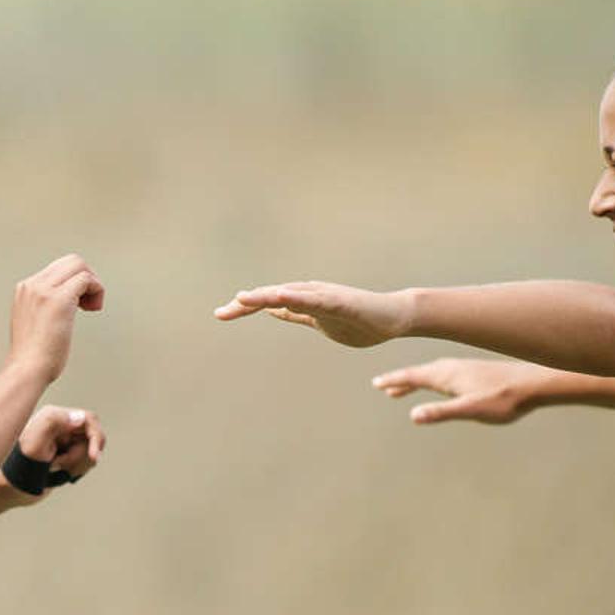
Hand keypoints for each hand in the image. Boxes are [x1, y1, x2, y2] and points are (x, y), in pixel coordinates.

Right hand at [8, 254, 105, 383]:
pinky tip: (93, 309)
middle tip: (88, 303)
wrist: (26, 370)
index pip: (58, 268)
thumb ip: (43, 308)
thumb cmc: (33, 357)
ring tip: (91, 307)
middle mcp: (33, 285)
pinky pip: (86, 279)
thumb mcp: (33, 323)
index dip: (74, 282)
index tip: (78, 304)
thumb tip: (66, 305)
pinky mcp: (59, 299)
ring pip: (79, 265)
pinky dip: (97, 290)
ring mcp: (44, 290)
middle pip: (71, 261)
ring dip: (93, 284)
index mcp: (25, 289)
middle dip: (87, 278)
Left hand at [18, 405, 106, 484]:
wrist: (13, 486)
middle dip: (82, 455)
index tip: (94, 457)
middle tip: (61, 465)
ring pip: (89, 451)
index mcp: (54, 417)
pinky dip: (75, 469)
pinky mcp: (66, 455)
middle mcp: (61, 426)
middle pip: (91, 437)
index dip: (96, 437)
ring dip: (76, 464)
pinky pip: (84, 461)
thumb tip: (80, 416)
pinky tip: (58, 472)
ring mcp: (65, 441)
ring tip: (55, 469)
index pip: (89, 419)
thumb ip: (55, 423)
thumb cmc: (21, 464)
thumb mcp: (35, 441)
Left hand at [214, 281, 412, 348]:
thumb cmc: (359, 319)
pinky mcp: (342, 301)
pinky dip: (299, 297)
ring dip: (266, 296)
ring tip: (243, 298)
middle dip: (246, 303)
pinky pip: (317, 300)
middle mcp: (310, 293)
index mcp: (304, 300)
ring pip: (290, 294)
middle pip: (272, 296)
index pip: (268, 303)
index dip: (244, 307)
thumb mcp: (318, 321)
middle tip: (220, 312)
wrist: (394, 317)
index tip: (221, 314)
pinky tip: (283, 297)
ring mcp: (326, 296)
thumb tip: (272, 310)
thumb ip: (296, 314)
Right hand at [372, 358, 538, 424]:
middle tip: (382, 386)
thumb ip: (442, 412)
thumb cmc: (505, 399)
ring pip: (431, 373)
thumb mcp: (471, 410)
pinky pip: (443, 374)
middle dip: (400, 380)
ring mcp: (464, 369)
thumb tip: (413, 415)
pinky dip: (430, 379)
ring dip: (414, 380)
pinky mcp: (474, 372)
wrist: (536, 383)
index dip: (394, 380)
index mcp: (447, 375)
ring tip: (402, 390)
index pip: (413, 376)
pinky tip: (439, 385)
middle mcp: (452, 367)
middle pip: (419, 374)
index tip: (377, 383)